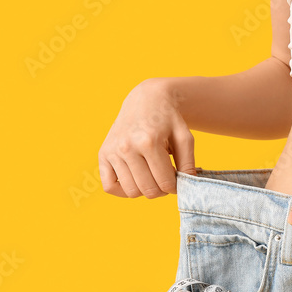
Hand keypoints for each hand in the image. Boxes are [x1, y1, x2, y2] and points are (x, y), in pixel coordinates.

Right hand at [98, 78, 196, 197]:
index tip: (177, 180)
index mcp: (149, 142)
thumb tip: (187, 186)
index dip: (175, 187)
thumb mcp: (184, 137)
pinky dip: (122, 191)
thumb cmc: (168, 119)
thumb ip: (188, 163)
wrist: (146, 99)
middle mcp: (127, 147)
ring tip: (152, 176)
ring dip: (145, 190)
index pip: (165, 183)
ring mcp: (112, 151)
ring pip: (131, 192)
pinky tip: (135, 181)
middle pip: (148, 190)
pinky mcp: (103, 154)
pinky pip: (109, 186)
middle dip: (162, 190)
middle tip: (166, 178)